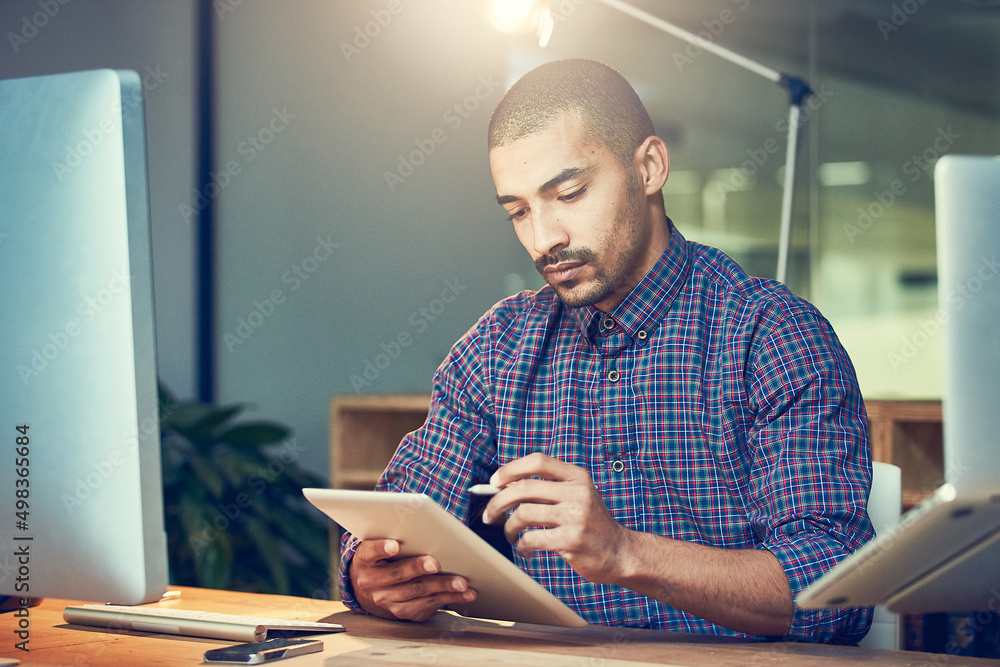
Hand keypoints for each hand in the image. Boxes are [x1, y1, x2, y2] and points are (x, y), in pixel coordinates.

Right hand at [349, 538, 475, 621]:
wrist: (368, 590)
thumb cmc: (380, 558)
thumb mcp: (377, 546)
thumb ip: (392, 536)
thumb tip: (424, 527)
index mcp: (364, 560)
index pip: (370, 552)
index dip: (381, 548)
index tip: (394, 545)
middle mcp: (371, 584)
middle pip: (398, 575)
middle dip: (419, 568)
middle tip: (436, 564)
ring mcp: (387, 601)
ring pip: (417, 592)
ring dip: (442, 587)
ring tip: (461, 582)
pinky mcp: (403, 612)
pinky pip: (428, 605)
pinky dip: (449, 598)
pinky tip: (465, 594)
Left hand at [481, 453, 631, 583]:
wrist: (621, 553)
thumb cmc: (592, 525)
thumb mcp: (577, 497)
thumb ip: (549, 489)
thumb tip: (506, 486)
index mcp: (577, 477)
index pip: (538, 461)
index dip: (511, 469)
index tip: (494, 482)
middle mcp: (578, 492)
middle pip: (524, 488)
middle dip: (498, 501)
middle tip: (489, 515)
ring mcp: (575, 516)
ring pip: (524, 514)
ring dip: (508, 527)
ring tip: (510, 535)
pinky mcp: (571, 540)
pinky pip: (532, 539)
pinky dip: (521, 545)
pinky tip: (525, 549)